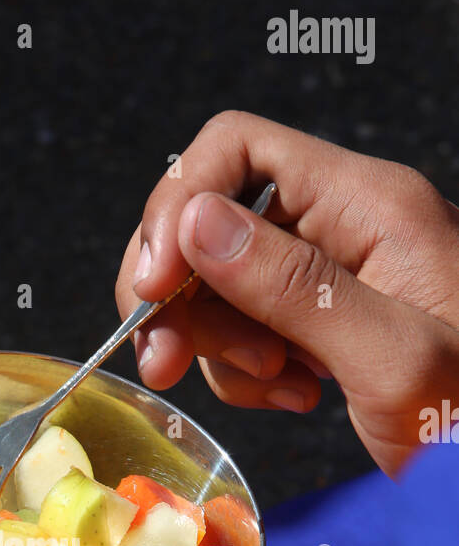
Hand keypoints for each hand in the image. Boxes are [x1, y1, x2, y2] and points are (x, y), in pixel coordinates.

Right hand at [116, 110, 458, 475]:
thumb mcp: (392, 358)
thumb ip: (294, 286)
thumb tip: (196, 222)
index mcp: (369, 203)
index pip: (237, 149)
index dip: (177, 208)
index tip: (152, 290)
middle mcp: (345, 224)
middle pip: (213, 219)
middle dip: (180, 293)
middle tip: (170, 361)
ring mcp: (331, 274)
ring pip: (218, 282)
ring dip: (216, 342)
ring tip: (276, 385)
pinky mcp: (322, 321)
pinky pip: (244, 328)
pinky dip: (244, 370)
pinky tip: (295, 396)